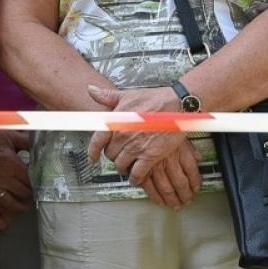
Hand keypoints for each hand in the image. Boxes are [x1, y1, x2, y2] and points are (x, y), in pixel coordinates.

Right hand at [0, 129, 32, 230]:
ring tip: (22, 206)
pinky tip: (4, 225)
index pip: (30, 181)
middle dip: (29, 196)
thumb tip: (41, 145)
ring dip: (19, 208)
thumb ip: (26, 141)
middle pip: (23, 194)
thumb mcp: (9, 135)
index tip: (39, 185)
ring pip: (10, 205)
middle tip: (32, 196)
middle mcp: (2, 178)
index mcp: (11, 164)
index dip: (36, 184)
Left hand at [87, 84, 201, 208]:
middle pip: (110, 155)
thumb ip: (108, 96)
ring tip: (127, 166)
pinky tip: (136, 178)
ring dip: (123, 168)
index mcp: (115, 122)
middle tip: (119, 156)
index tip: (93, 158)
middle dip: (114, 156)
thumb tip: (91, 90)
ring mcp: (135, 147)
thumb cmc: (154, 99)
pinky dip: (135, 178)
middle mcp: (122, 136)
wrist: (176, 105)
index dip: (93, 152)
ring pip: (121, 165)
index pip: (97, 141)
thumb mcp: (128, 95)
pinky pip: (137, 174)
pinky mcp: (150, 156)